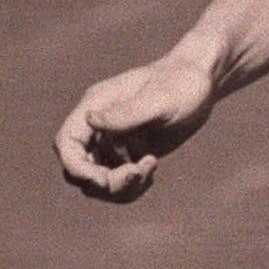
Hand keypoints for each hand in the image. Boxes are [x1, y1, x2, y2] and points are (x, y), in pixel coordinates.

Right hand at [53, 49, 217, 200]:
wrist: (200, 82)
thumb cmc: (182, 83)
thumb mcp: (160, 99)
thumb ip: (127, 112)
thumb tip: (91, 120)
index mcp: (97, 105)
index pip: (67, 143)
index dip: (77, 168)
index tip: (104, 180)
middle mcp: (99, 125)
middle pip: (79, 169)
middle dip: (105, 182)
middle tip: (139, 172)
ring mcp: (112, 141)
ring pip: (97, 180)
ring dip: (121, 186)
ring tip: (150, 166)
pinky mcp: (128, 152)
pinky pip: (118, 181)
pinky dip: (132, 184)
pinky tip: (152, 165)